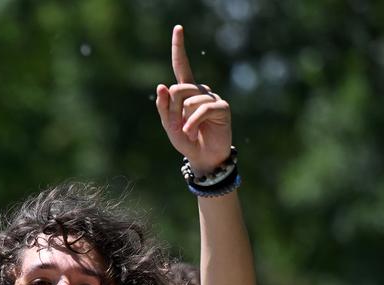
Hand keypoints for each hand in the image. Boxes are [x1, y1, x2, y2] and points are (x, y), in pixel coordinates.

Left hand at [154, 25, 233, 175]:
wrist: (203, 157)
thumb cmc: (186, 140)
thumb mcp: (169, 125)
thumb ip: (163, 107)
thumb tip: (162, 85)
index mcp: (186, 91)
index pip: (181, 66)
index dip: (179, 47)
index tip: (178, 28)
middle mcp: (200, 90)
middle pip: (178, 89)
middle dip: (174, 110)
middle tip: (180, 125)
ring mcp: (212, 97)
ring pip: (188, 101)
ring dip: (184, 120)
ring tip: (189, 131)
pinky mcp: (221, 107)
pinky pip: (201, 109)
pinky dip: (192, 122)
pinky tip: (192, 132)